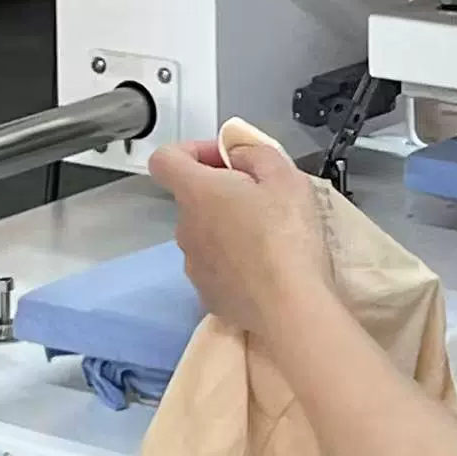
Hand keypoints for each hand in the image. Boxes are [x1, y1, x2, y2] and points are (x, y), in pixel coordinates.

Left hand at [147, 139, 332, 336]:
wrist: (291, 305)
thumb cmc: (287, 235)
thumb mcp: (285, 176)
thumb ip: (255, 153)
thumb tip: (237, 155)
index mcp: (197, 193)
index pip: (166, 159)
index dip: (192, 150)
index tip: (226, 158)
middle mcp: (185, 228)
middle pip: (193, 198)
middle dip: (223, 191)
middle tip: (264, 197)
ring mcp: (193, 265)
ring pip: (205, 234)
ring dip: (229, 227)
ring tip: (270, 236)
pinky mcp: (207, 294)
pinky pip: (216, 267)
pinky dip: (234, 261)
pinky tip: (265, 267)